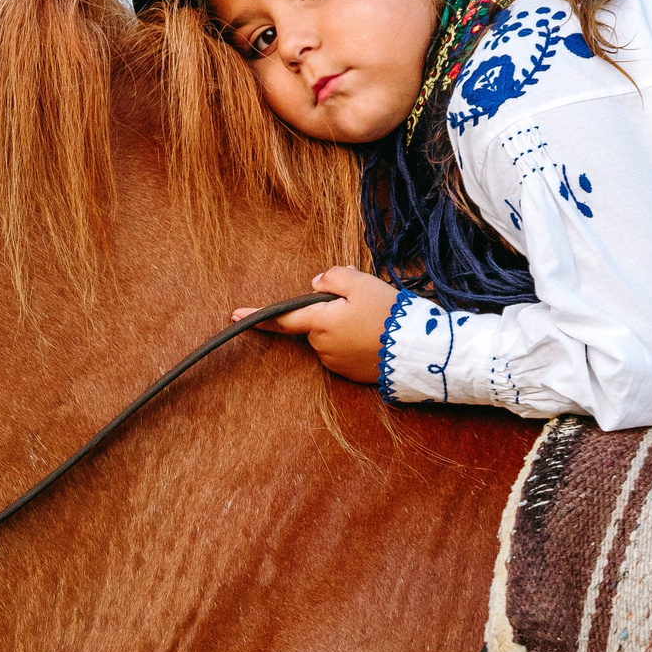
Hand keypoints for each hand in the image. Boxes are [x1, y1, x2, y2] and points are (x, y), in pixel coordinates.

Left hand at [233, 266, 399, 384]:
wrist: (417, 350)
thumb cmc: (389, 313)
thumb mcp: (362, 283)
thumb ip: (333, 277)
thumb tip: (316, 284)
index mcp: (319, 322)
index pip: (282, 318)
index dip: (257, 316)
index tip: (234, 316)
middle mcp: (322, 346)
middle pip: (316, 323)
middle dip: (331, 312)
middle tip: (364, 303)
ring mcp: (336, 363)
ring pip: (332, 337)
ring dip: (345, 327)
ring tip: (376, 320)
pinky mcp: (351, 374)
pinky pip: (345, 351)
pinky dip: (355, 342)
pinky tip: (376, 336)